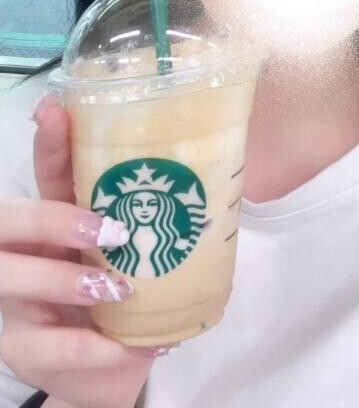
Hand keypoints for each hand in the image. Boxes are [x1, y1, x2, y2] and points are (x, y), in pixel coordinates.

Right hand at [0, 96, 164, 407]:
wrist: (112, 366)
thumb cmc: (128, 297)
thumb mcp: (142, 255)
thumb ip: (159, 220)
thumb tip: (219, 172)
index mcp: (59, 221)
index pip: (49, 175)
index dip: (51, 144)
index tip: (55, 109)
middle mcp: (28, 252)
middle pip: (10, 220)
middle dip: (53, 218)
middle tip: (107, 230)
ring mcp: (18, 300)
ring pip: (11, 279)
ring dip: (66, 280)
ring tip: (119, 287)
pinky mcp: (24, 349)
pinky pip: (42, 347)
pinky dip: (85, 347)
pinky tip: (121, 346)